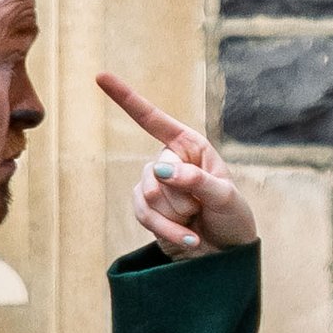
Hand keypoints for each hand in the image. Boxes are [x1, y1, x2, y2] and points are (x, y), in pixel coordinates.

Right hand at [98, 71, 260, 257]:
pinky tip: (189, 241)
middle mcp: (169, 160)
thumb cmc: (232, 219)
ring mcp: (155, 186)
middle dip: (182, 198)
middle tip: (203, 210)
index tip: (100, 77)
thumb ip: (196, 180)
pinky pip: (142, 214)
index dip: (126, 99)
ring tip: (196, 222)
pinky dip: (166, 230)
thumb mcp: (225, 197)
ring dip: (176, 215)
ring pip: (147, 195)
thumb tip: (161, 169)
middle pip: (154, 172)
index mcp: (190, 146)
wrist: (227, 255)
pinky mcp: (146, 210)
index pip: (154, 120)